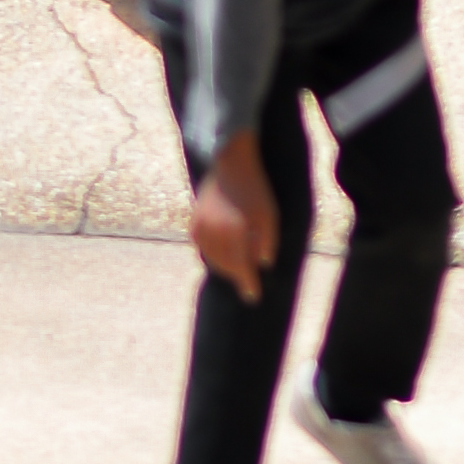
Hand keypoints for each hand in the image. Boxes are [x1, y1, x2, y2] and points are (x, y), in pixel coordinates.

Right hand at [191, 138, 277, 301]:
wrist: (230, 165)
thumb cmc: (255, 190)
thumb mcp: (270, 216)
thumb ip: (267, 243)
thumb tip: (263, 265)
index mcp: (234, 232)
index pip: (241, 267)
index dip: (248, 284)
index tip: (254, 298)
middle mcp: (213, 233)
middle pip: (226, 266)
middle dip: (238, 275)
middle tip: (249, 282)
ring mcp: (200, 229)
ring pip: (213, 259)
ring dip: (226, 267)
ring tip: (239, 268)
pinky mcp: (194, 225)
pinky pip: (205, 249)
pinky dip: (215, 255)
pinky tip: (225, 253)